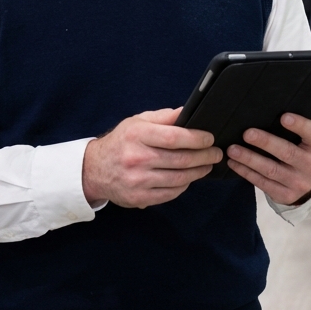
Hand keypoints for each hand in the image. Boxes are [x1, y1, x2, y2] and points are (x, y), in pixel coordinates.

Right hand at [81, 108, 222, 208]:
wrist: (94, 170)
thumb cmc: (121, 142)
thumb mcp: (138, 122)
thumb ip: (164, 117)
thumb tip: (189, 111)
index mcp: (137, 135)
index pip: (175, 137)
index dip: (197, 138)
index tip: (210, 138)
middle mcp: (137, 158)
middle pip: (180, 159)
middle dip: (204, 156)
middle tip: (216, 153)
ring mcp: (138, 180)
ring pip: (179, 179)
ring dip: (198, 172)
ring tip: (207, 165)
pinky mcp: (139, 198)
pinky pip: (170, 193)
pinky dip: (184, 186)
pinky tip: (189, 178)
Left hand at [226, 113, 310, 205]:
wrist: (309, 184)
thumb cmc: (303, 150)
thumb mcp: (308, 139)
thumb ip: (298, 126)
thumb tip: (273, 106)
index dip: (299, 125)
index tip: (283, 117)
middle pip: (287, 152)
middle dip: (265, 142)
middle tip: (247, 133)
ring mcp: (299, 183)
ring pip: (270, 170)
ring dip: (249, 159)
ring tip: (232, 149)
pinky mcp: (285, 195)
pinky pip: (262, 183)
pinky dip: (246, 172)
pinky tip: (234, 163)